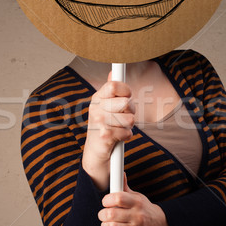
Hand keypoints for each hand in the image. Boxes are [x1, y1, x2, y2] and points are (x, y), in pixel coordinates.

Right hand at [82, 74, 134, 189]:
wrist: (95, 152)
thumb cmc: (105, 126)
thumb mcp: (106, 106)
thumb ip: (111, 90)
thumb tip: (113, 73)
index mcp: (97, 98)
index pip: (114, 85)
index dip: (126, 91)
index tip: (127, 97)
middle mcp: (95, 108)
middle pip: (125, 102)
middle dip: (130, 111)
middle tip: (123, 117)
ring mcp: (98, 122)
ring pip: (129, 119)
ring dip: (128, 126)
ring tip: (119, 128)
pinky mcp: (104, 136)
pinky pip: (127, 132)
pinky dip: (126, 136)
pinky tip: (118, 138)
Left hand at [98, 174, 171, 225]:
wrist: (162, 224)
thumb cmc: (145, 209)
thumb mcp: (137, 196)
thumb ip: (125, 187)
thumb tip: (120, 174)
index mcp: (137, 202)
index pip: (118, 198)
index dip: (107, 199)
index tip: (106, 202)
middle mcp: (137, 216)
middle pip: (111, 214)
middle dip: (102, 214)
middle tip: (104, 214)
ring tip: (107, 224)